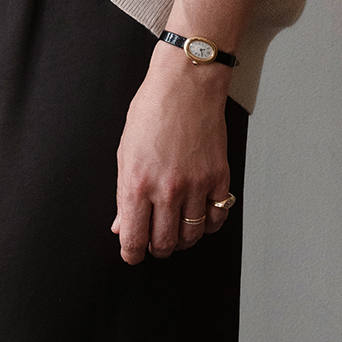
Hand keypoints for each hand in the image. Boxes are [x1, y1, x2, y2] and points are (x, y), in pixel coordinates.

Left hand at [112, 46, 232, 263]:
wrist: (186, 86)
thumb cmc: (151, 112)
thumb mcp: (125, 152)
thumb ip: (124, 193)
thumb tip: (122, 224)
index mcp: (136, 182)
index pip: (134, 237)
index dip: (132, 253)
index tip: (132, 255)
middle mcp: (167, 189)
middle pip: (164, 242)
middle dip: (156, 249)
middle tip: (153, 243)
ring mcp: (196, 185)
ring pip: (191, 235)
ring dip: (182, 240)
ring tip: (175, 232)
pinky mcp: (219, 179)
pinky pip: (216, 217)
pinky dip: (208, 224)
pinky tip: (199, 216)